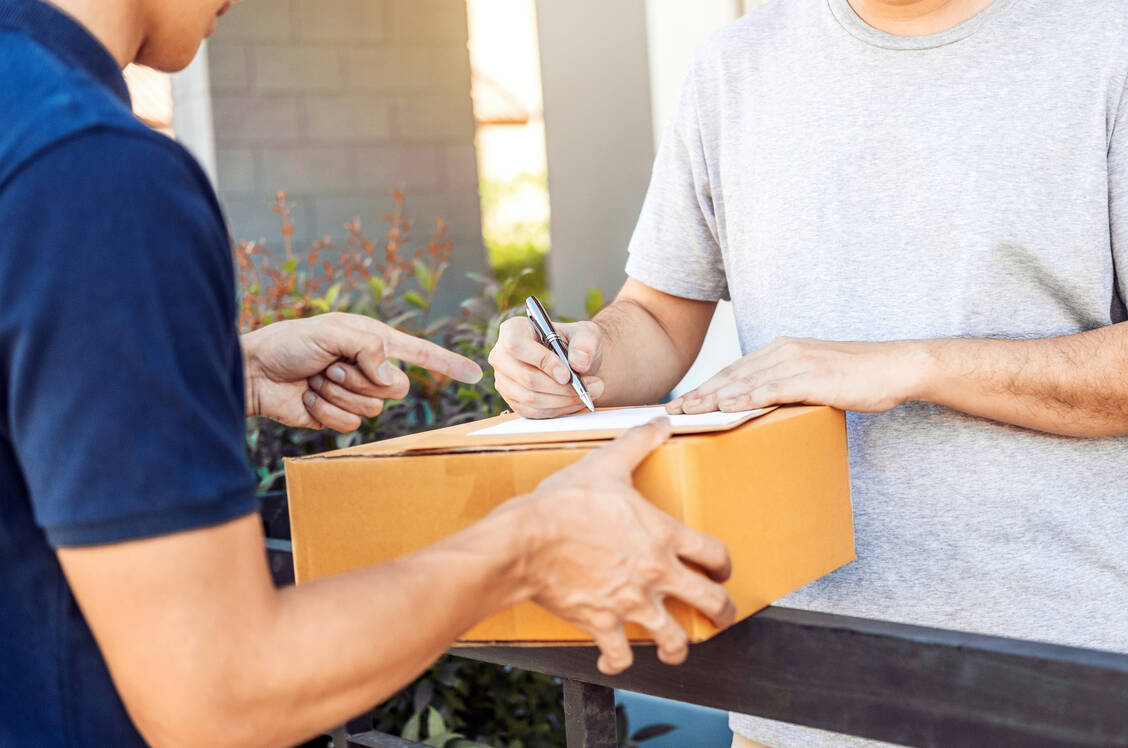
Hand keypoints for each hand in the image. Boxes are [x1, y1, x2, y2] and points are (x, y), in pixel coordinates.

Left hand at [242, 312, 482, 431]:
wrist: (254, 372)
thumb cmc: (289, 343)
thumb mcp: (331, 330)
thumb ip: (369, 346)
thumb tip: (389, 375)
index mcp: (373, 341)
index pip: (420, 353)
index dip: (448, 363)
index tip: (475, 373)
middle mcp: (369, 368)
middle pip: (398, 388)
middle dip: (361, 378)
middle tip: (331, 366)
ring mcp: (355, 395)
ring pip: (373, 408)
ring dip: (338, 393)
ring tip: (315, 379)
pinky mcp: (338, 417)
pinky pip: (350, 425)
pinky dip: (326, 411)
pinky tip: (308, 398)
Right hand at [488, 316, 605, 418]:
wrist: (572, 361)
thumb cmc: (574, 343)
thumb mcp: (586, 333)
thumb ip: (585, 343)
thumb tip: (579, 363)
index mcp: (513, 330)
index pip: (517, 345)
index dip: (542, 361)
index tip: (567, 374)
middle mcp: (502, 356)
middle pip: (526, 378)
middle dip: (561, 388)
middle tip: (587, 387)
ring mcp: (504, 380)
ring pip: (530, 398)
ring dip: (562, 401)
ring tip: (585, 394)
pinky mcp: (512, 400)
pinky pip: (533, 412)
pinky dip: (557, 410)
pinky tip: (573, 402)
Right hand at [493, 419, 735, 673]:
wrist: (526, 540)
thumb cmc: (564, 502)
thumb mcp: (605, 465)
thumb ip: (637, 443)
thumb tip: (660, 421)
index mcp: (663, 535)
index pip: (714, 554)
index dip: (724, 565)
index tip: (722, 572)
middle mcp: (656, 573)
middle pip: (709, 601)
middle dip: (722, 613)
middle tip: (721, 617)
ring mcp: (631, 602)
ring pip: (674, 639)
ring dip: (678, 648)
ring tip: (675, 649)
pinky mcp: (602, 622)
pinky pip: (620, 655)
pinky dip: (618, 662)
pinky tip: (615, 660)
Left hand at [667, 337, 925, 414]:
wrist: (896, 367)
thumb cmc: (858, 378)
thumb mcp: (814, 379)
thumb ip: (788, 388)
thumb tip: (765, 407)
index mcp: (781, 350)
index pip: (734, 371)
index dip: (705, 387)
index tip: (682, 402)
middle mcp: (783, 351)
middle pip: (731, 375)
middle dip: (699, 394)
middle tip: (671, 411)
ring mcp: (796, 362)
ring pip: (744, 381)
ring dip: (712, 398)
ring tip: (688, 413)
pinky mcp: (812, 377)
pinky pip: (771, 389)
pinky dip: (745, 398)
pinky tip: (726, 409)